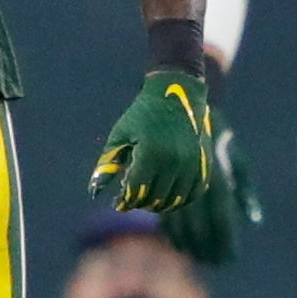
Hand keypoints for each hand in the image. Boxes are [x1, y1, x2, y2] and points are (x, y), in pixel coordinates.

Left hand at [90, 68, 211, 211]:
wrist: (176, 92)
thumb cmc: (142, 114)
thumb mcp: (120, 136)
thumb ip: (107, 165)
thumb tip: (93, 193)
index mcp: (150, 153)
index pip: (135, 191)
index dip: (124, 201)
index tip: (117, 202)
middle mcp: (173, 161)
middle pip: (154, 199)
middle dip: (139, 203)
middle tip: (130, 199)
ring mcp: (191, 163)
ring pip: (174, 201)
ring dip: (159, 205)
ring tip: (147, 199)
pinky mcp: (203, 163)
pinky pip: (194, 193)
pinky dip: (180, 200)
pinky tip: (167, 197)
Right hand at [163, 118, 259, 263]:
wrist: (182, 109)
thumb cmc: (217, 136)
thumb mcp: (239, 158)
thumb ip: (246, 191)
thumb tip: (255, 221)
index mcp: (217, 182)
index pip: (223, 222)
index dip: (226, 244)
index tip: (230, 260)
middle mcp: (195, 188)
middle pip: (201, 230)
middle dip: (208, 250)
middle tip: (214, 264)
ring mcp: (175, 187)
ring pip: (181, 227)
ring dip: (189, 246)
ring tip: (198, 258)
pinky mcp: (158, 185)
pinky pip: (165, 217)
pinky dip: (172, 235)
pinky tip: (179, 245)